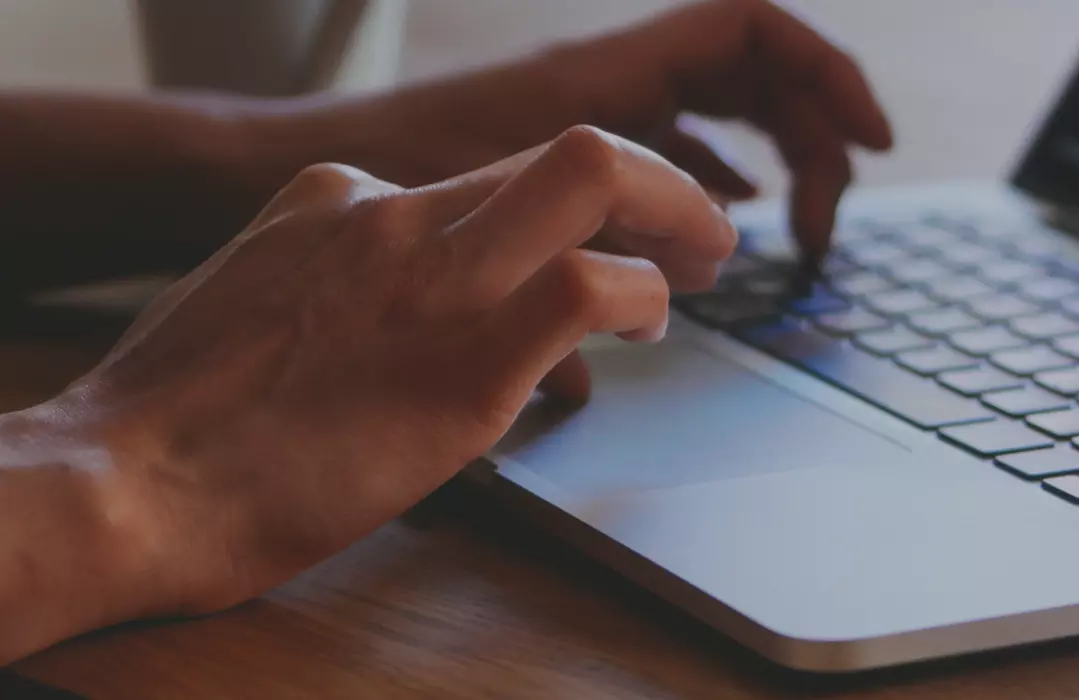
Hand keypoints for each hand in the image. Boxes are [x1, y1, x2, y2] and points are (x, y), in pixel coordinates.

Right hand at [41, 126, 731, 627]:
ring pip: (597, 177)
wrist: (122, 485)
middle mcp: (393, 215)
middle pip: (566, 152)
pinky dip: (643, 300)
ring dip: (679, 216)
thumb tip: (422, 327)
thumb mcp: (267, 306)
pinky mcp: (464, 362)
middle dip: (659, 184)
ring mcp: (432, 280)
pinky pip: (591, 288)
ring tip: (708, 264)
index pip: (493, 177)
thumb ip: (351, 292)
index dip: (567, 211)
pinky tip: (647, 330)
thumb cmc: (181, 428)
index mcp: (340, 200)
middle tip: (703, 232)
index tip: (603, 241)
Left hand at [283, 0, 890, 264]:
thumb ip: (563, 306)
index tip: (873, 144)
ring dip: (754, 164)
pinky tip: (688, 244)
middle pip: (745, 73)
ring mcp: (565, 111)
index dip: (827, 76)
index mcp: (590, 87)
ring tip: (773, 243)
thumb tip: (625, 347)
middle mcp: (586, 84)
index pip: (750, 30)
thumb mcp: (473, 262)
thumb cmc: (350, 210)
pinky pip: (646, 144)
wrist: (237, 188)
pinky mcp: (539, 146)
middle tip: (828, 221)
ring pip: (699, 110)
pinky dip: (689, 183)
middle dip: (808, 137)